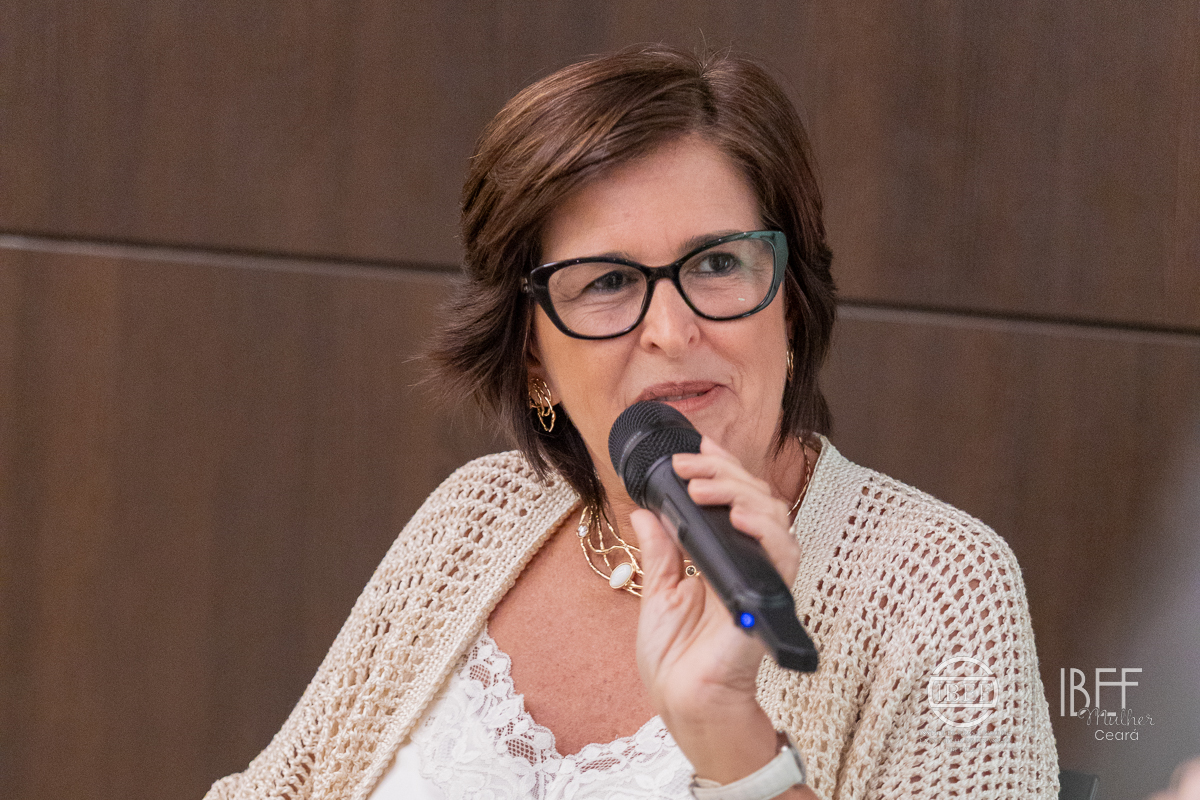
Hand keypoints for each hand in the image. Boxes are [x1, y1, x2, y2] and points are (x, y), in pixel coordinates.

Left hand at [630, 435, 802, 784]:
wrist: (684, 703)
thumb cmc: (676, 661)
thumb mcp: (658, 593)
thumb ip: (661, 552)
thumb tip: (647, 511)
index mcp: (723, 558)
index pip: (735, 499)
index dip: (722, 468)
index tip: (695, 449)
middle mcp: (748, 563)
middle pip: (756, 498)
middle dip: (723, 472)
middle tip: (688, 466)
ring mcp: (761, 579)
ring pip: (775, 517)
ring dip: (740, 492)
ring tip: (703, 488)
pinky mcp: (768, 598)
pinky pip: (783, 556)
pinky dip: (766, 530)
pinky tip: (741, 516)